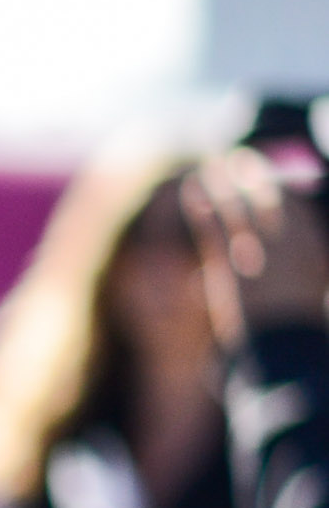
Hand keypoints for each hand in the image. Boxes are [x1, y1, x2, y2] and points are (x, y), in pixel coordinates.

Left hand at [184, 147, 328, 353]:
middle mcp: (290, 242)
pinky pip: (214, 225)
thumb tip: (313, 261)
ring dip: (224, 181)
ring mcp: (261, 252)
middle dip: (252, 174)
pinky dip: (203, 204)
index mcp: (312, 247)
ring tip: (212, 164)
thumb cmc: (300, 330)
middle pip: (269, 195)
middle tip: (238, 159)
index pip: (293, 205)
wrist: (285, 349)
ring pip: (239, 204)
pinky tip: (192, 189)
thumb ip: (312, 269)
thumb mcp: (315, 292)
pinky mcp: (232, 266)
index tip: (261, 175)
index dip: (275, 185)